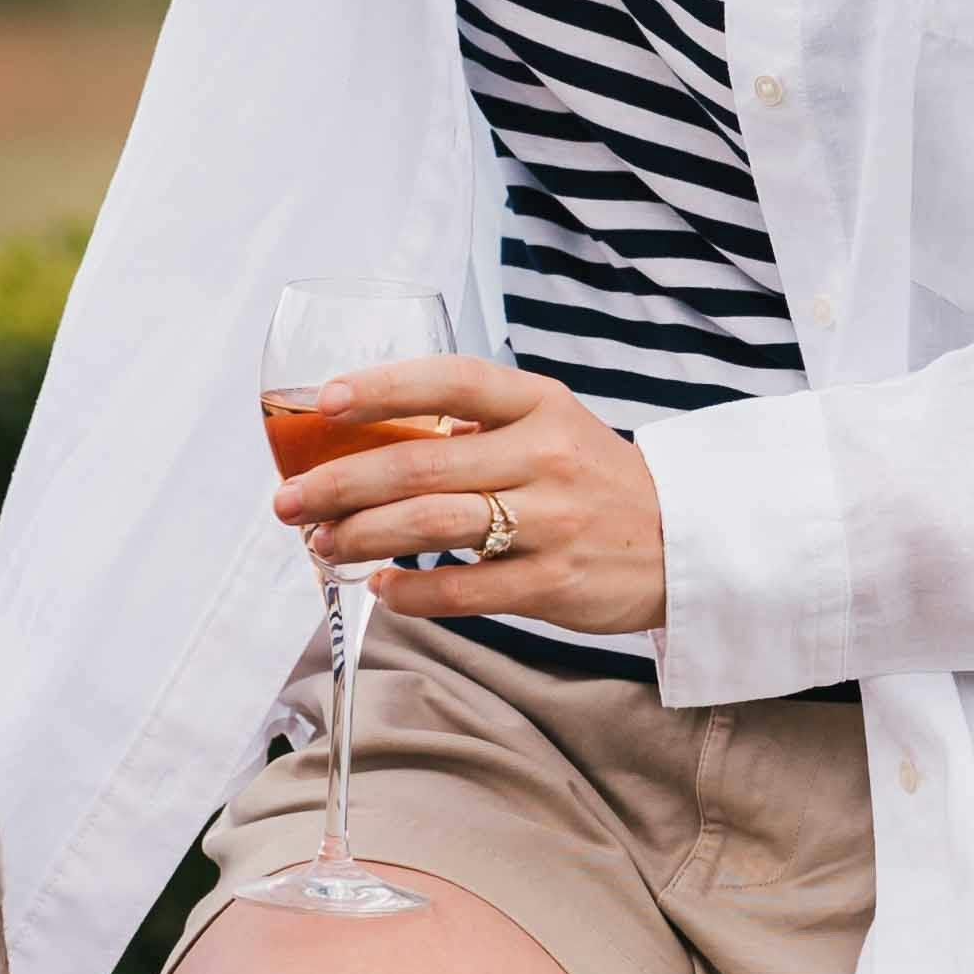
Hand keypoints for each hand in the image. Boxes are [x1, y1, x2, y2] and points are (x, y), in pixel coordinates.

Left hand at [270, 354, 668, 636]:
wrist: (684, 542)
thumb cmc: (596, 478)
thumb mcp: (552, 426)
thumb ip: (479, 425)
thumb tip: (377, 436)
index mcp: (539, 403)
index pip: (451, 380)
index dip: (383, 388)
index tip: (324, 402)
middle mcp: (545, 454)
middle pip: (421, 464)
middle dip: (340, 483)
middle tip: (289, 502)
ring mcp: (551, 520)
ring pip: (432, 525)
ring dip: (362, 536)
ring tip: (320, 544)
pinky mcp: (553, 583)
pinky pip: (464, 590)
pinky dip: (411, 592)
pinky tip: (381, 588)